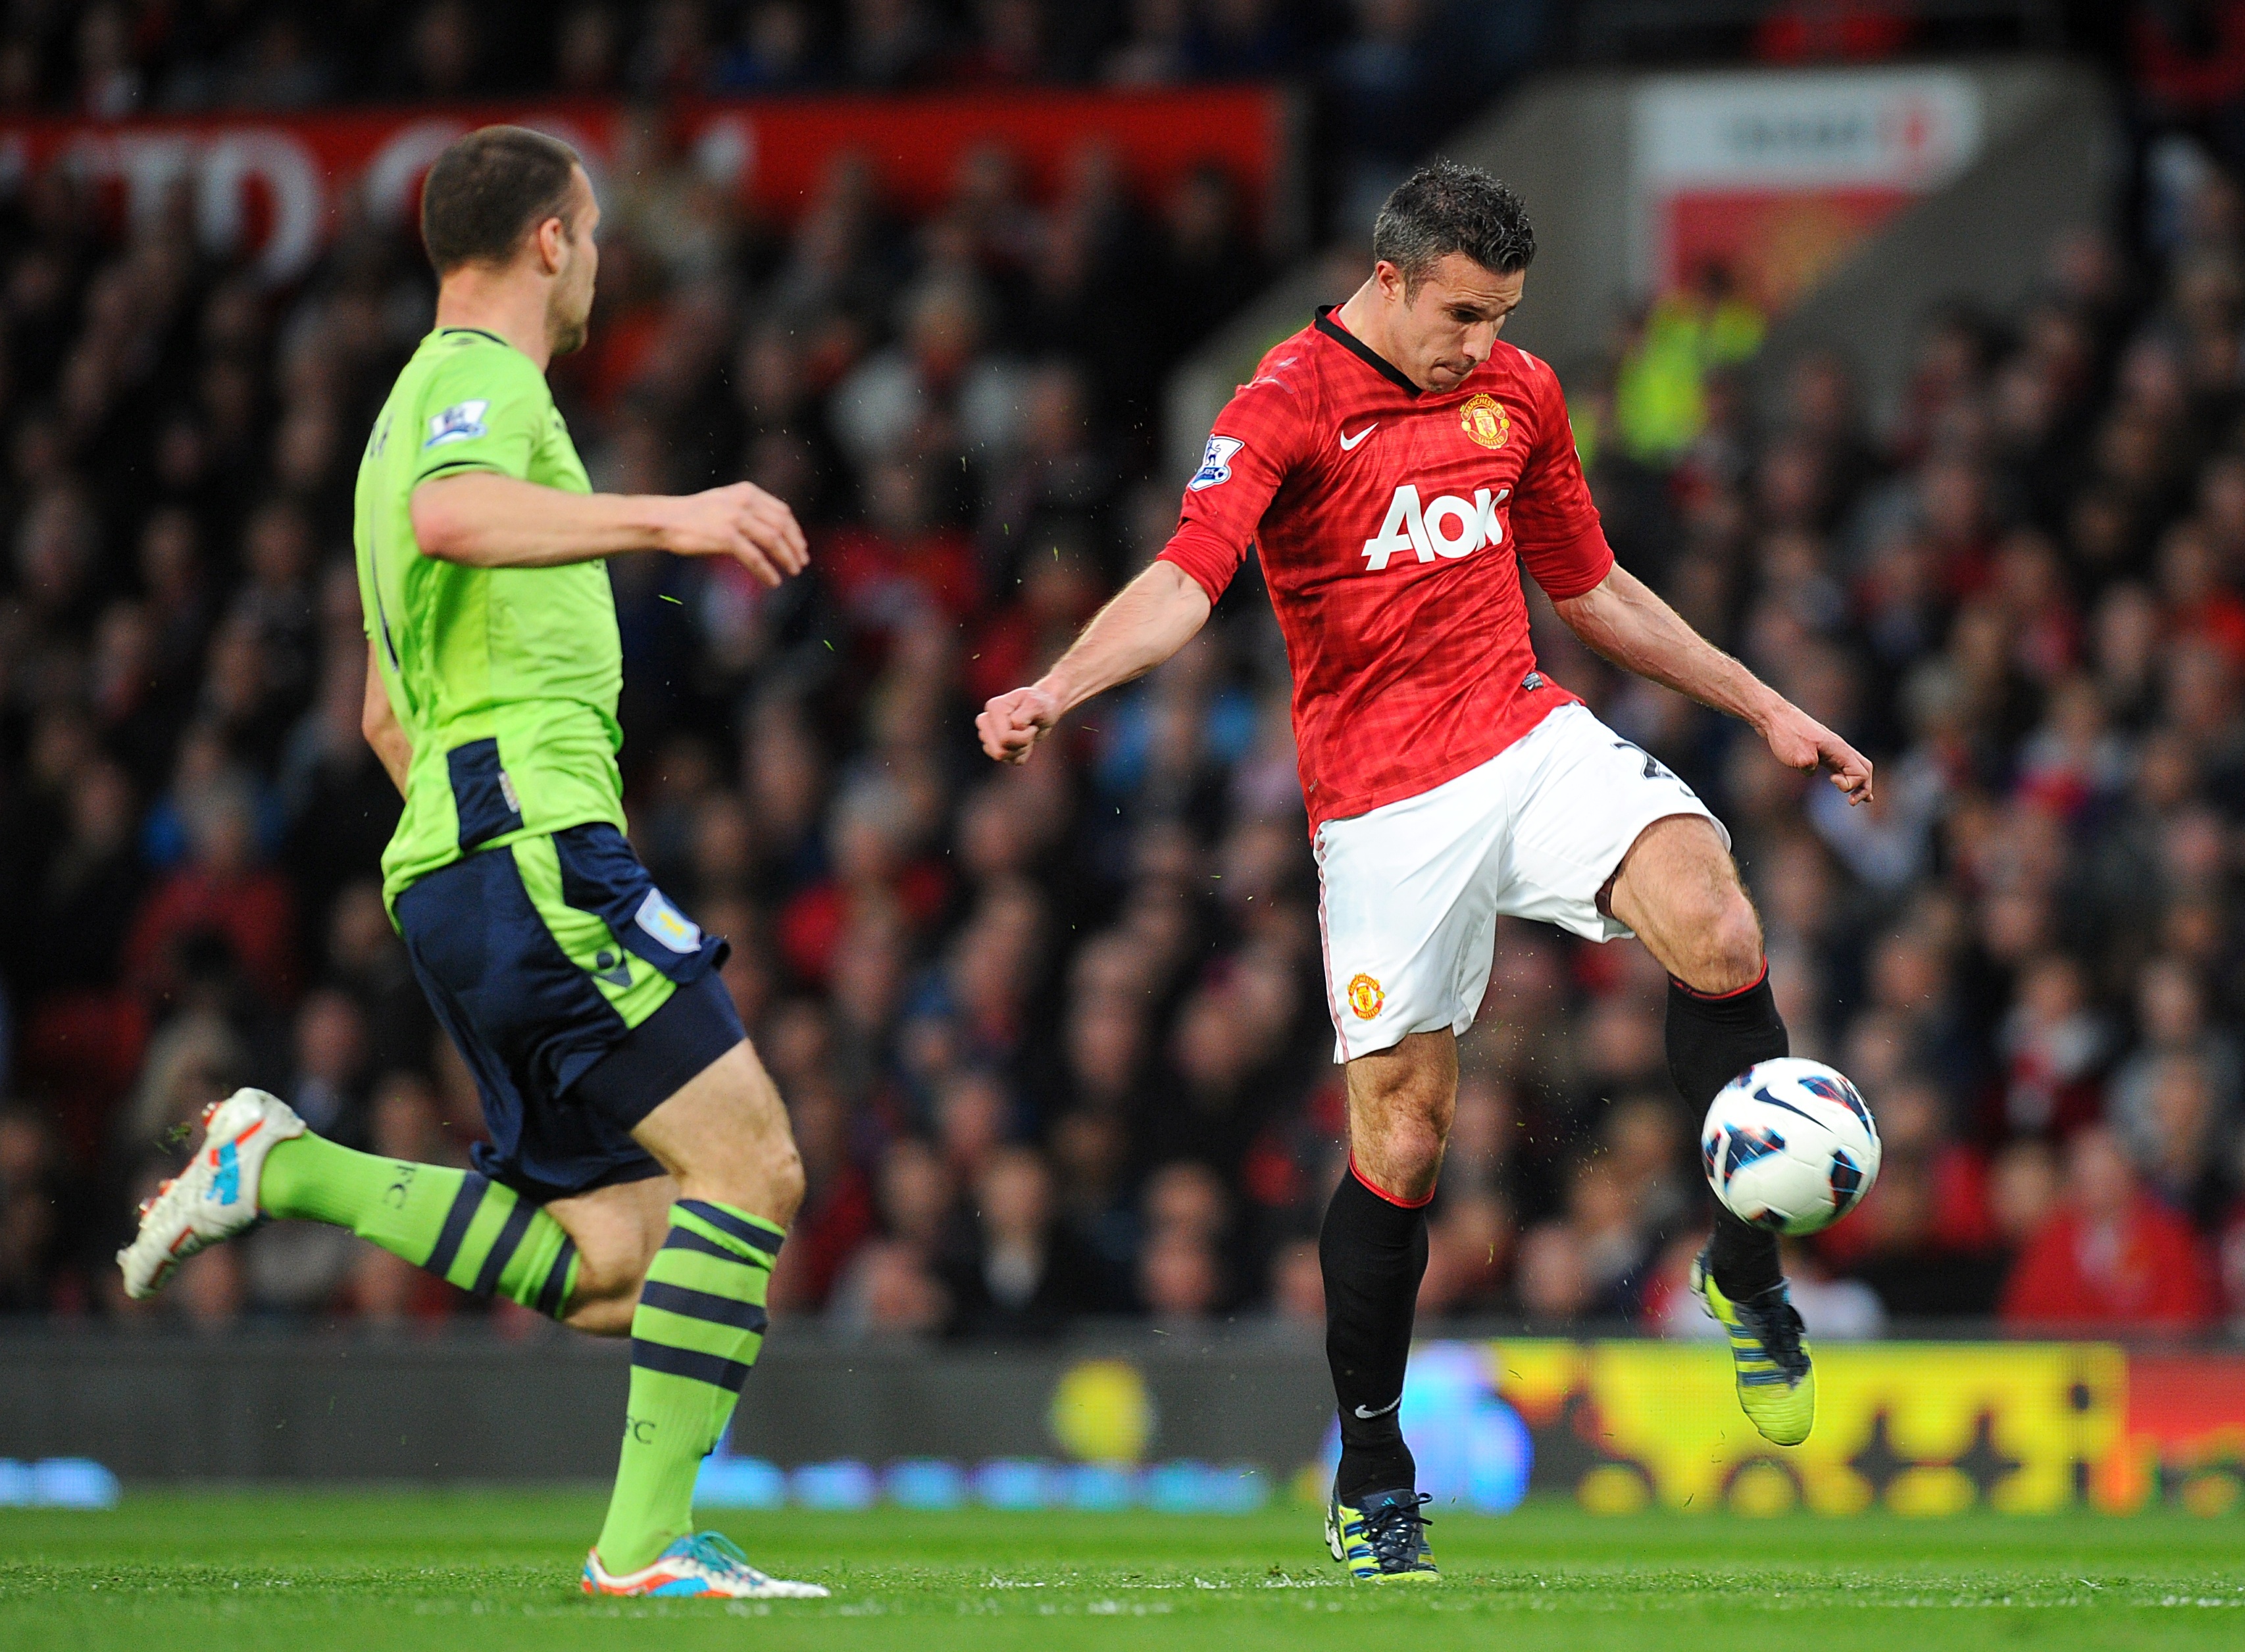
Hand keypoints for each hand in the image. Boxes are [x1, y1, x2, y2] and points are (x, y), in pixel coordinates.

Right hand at [659, 482, 808, 586]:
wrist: (664, 520)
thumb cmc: (693, 516)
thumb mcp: (724, 503)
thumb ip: (749, 511)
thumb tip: (775, 534)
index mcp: (746, 492)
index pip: (782, 511)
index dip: (795, 531)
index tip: (801, 547)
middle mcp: (743, 502)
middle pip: (781, 526)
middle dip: (795, 546)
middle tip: (801, 563)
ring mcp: (734, 518)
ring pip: (772, 541)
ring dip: (786, 559)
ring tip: (791, 572)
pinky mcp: (725, 537)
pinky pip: (755, 557)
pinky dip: (766, 571)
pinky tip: (772, 581)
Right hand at [977, 683, 1063, 764]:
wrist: (1043, 709)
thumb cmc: (1040, 704)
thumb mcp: (1036, 706)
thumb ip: (1023, 716)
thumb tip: (1013, 727)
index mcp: (993, 708)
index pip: (1004, 738)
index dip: (1024, 736)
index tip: (1032, 724)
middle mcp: (985, 721)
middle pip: (999, 751)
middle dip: (1020, 745)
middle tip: (1030, 731)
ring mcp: (987, 735)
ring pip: (1002, 756)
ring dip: (1021, 749)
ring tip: (1027, 734)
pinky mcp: (994, 746)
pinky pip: (1010, 760)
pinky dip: (1022, 754)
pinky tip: (1025, 740)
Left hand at [1759, 697, 1872, 804]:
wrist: (1774, 717)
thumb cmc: (1787, 734)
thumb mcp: (1799, 756)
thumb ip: (1810, 767)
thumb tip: (1811, 771)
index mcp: (1839, 749)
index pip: (1860, 772)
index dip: (1850, 784)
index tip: (1831, 781)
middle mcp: (1838, 748)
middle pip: (1864, 769)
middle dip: (1863, 787)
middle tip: (1853, 802)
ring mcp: (1830, 749)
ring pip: (1853, 766)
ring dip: (1857, 783)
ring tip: (1859, 799)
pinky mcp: (1819, 751)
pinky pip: (1838, 765)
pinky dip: (1843, 776)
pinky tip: (1838, 782)